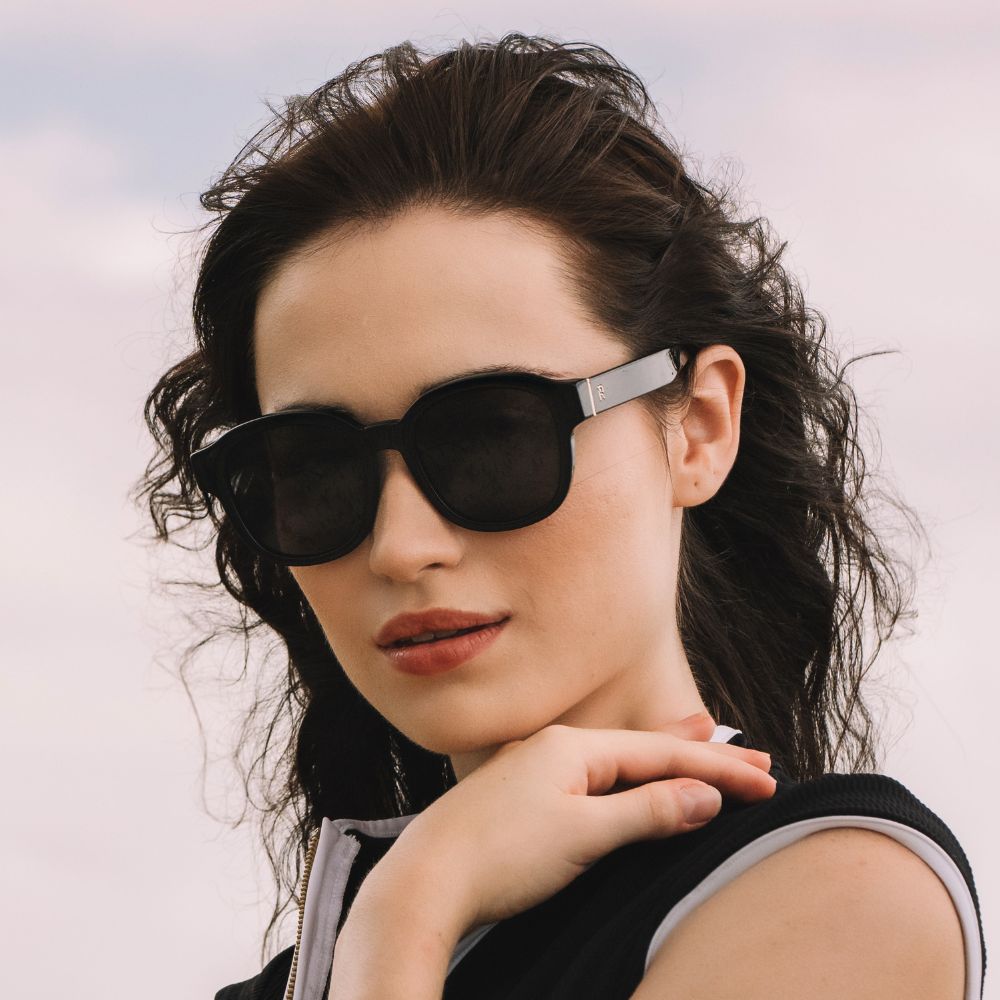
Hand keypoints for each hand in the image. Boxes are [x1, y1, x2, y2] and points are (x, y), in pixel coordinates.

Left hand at [386, 713, 775, 935]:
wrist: (425, 880)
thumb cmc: (500, 856)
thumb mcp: (583, 834)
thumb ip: (646, 811)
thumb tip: (703, 796)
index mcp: (573, 748)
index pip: (662, 755)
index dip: (717, 770)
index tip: (766, 782)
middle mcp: (557, 747)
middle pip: (645, 749)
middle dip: (703, 755)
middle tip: (757, 757)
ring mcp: (539, 768)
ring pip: (620, 760)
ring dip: (667, 756)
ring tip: (704, 736)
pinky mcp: (526, 795)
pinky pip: (595, 775)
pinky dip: (629, 773)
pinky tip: (629, 772)